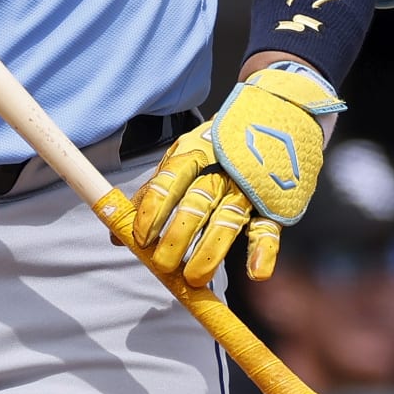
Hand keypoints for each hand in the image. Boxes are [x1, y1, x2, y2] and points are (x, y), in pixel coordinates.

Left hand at [132, 63, 341, 286]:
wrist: (277, 115)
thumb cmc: (219, 145)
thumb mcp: (183, 158)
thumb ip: (153, 194)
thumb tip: (117, 235)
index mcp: (194, 156)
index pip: (169, 183)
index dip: (153, 212)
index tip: (141, 239)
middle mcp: (220, 171)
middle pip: (196, 205)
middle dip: (177, 238)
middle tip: (163, 266)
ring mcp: (248, 187)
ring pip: (228, 220)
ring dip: (210, 252)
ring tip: (195, 279)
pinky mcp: (273, 203)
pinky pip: (268, 228)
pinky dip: (264, 251)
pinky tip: (257, 273)